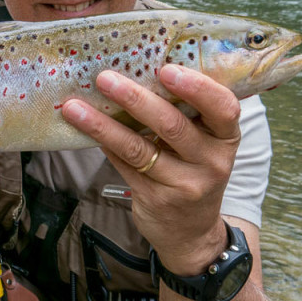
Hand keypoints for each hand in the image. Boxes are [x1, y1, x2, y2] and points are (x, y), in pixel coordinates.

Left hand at [62, 64, 241, 274]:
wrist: (192, 231)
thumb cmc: (193, 170)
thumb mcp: (203, 143)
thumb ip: (185, 112)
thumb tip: (137, 68)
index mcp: (226, 137)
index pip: (223, 107)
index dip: (197, 87)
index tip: (166, 69)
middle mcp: (211, 162)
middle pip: (172, 125)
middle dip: (135, 99)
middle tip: (105, 78)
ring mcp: (184, 185)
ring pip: (138, 148)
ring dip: (103, 125)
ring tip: (75, 107)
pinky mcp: (156, 199)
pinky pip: (124, 165)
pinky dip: (104, 144)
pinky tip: (83, 129)